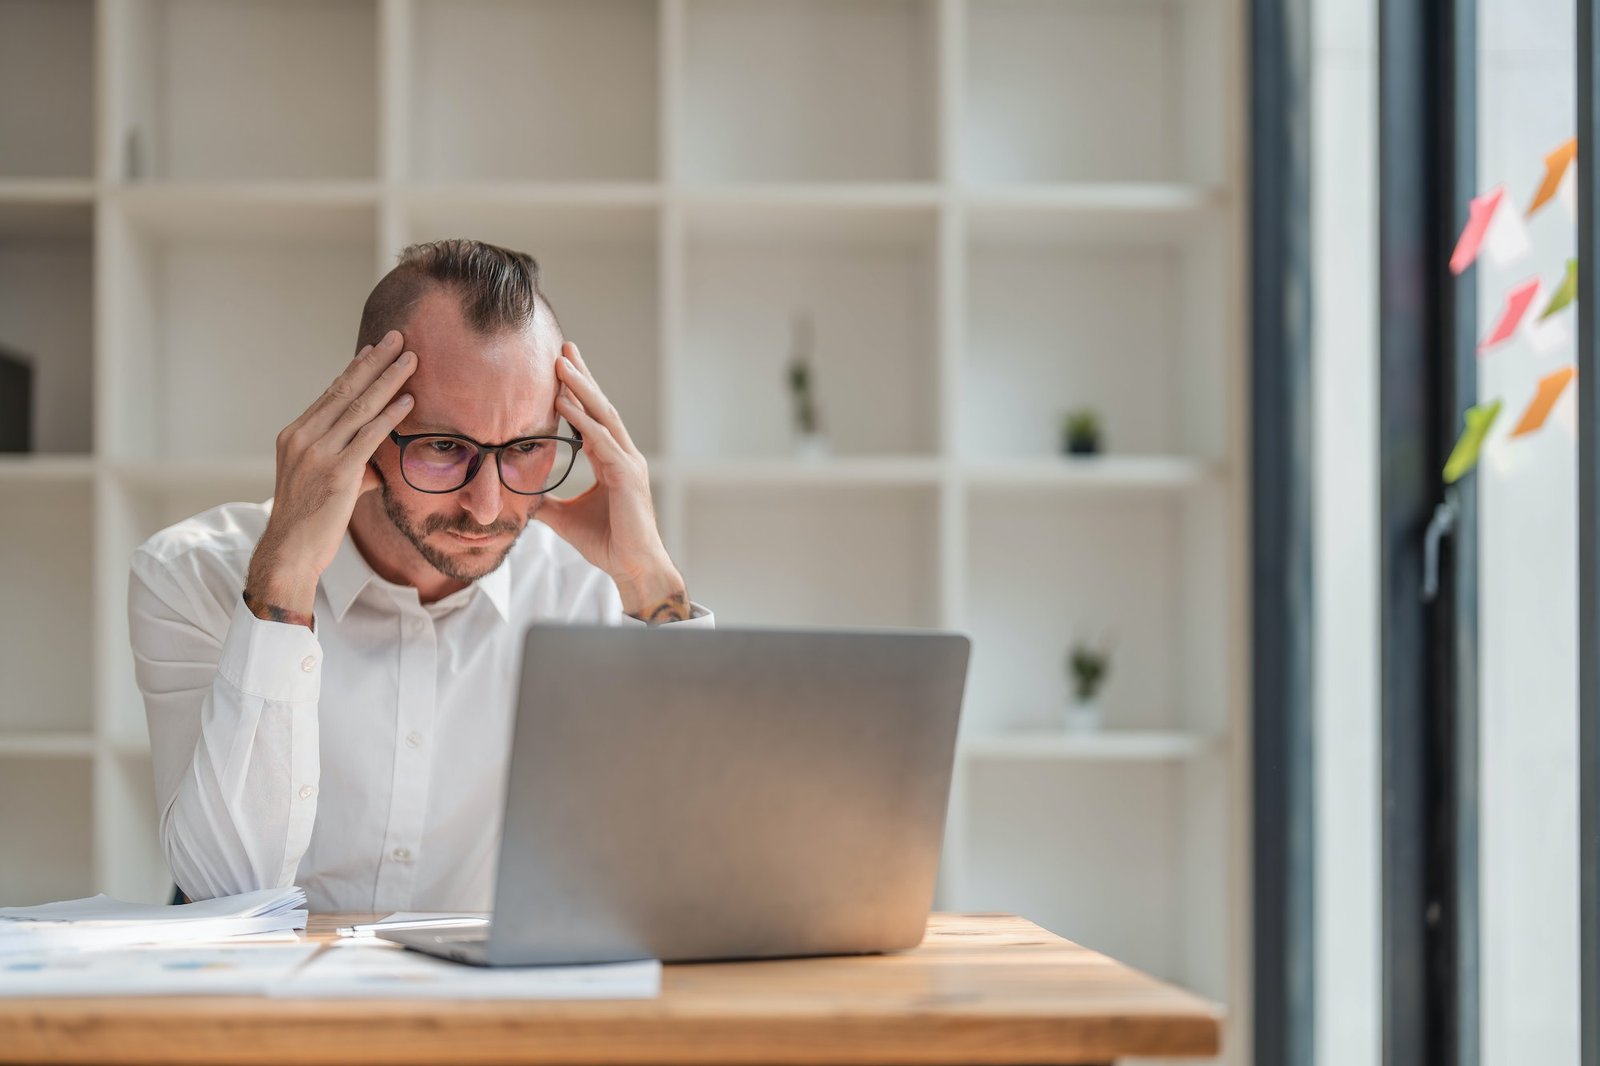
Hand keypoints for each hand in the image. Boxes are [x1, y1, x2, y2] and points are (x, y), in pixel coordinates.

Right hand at [245, 331, 417, 622]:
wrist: (289, 552)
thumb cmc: (309, 522)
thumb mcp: (324, 484)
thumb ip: (350, 467)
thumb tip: (375, 464)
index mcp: (295, 436)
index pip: (330, 395)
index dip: (355, 370)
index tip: (374, 349)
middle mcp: (303, 438)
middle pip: (346, 391)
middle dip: (375, 362)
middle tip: (398, 337)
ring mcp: (318, 454)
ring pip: (359, 408)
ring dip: (389, 380)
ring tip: (411, 359)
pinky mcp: (337, 473)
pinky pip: (368, 437)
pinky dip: (390, 416)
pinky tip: (407, 400)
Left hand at [538, 342, 689, 620]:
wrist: (632, 568)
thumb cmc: (607, 543)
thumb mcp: (565, 518)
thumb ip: (545, 502)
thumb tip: (519, 496)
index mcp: (613, 461)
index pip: (594, 417)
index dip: (578, 391)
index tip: (561, 366)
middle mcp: (624, 456)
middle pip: (600, 407)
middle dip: (582, 377)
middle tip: (564, 347)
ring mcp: (629, 463)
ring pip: (603, 416)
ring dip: (581, 388)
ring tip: (561, 363)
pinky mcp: (627, 476)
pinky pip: (601, 441)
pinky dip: (583, 420)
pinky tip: (564, 402)